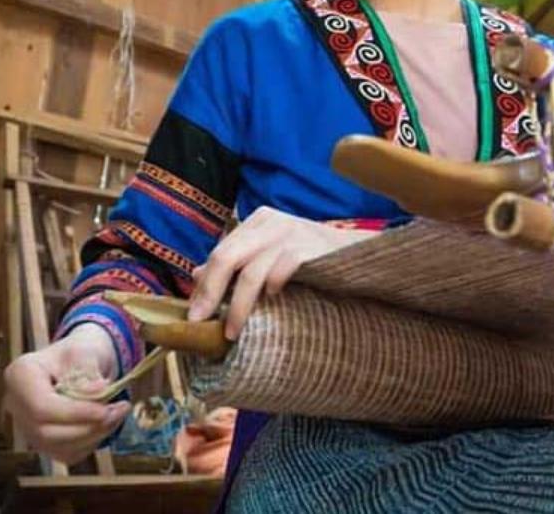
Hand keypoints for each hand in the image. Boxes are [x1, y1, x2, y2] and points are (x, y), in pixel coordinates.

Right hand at [3, 325, 130, 462]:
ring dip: (94, 435)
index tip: (104, 410)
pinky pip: (67, 454)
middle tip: (120, 410)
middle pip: (46, 432)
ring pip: (57, 447)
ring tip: (118, 413)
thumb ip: (88, 372)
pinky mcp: (43, 442)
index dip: (74, 413)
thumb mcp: (86, 352)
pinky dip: (91, 443)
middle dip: (88, 426)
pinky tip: (106, 423)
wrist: (79, 363)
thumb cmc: (80, 354)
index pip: (41, 407)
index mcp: (20, 375)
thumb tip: (96, 392)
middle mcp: (16, 404)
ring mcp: (27, 426)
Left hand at [187, 207, 373, 339]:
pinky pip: (280, 271)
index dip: (204, 285)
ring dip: (237, 306)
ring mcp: (291, 233)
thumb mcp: (271, 255)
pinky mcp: (309, 248)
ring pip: (251, 272)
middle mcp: (271, 222)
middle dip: (210, 294)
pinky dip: (272, 289)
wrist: (360, 254)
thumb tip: (195, 275)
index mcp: (258, 221)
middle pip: (227, 258)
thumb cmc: (313, 258)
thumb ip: (238, 262)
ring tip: (232, 331)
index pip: (220, 252)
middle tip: (201, 323)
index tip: (193, 315)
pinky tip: (272, 302)